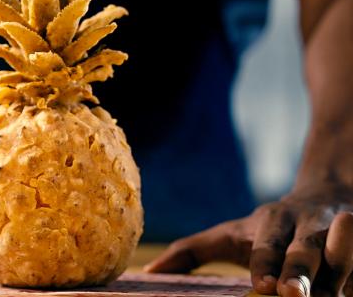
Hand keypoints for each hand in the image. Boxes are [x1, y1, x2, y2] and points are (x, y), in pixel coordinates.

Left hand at [144, 182, 352, 295]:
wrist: (328, 197)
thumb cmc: (267, 228)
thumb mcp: (229, 234)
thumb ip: (192, 252)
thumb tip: (150, 272)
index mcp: (273, 222)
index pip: (267, 245)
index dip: (265, 263)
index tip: (262, 284)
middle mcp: (308, 228)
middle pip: (306, 251)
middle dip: (301, 271)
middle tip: (292, 294)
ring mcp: (340, 240)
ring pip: (342, 261)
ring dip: (338, 277)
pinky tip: (349, 292)